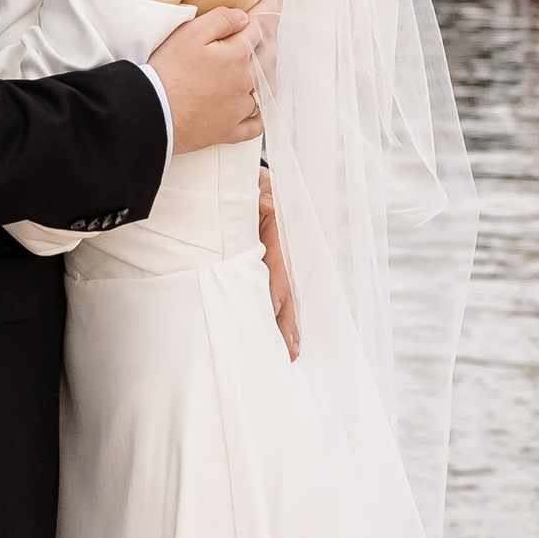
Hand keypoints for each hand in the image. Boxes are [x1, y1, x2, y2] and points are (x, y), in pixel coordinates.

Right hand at [149, 3, 260, 154]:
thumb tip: (243, 17)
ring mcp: (238, 109)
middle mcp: (243, 83)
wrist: (153, 114)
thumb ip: (219, 20)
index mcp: (236, 56)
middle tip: (269, 33)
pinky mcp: (228, 131)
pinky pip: (254, 125)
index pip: (257, 28)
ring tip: (267, 67)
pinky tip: (258, 110)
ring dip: (269, 75)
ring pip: (266, 90)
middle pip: (267, 59)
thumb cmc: (167, 73)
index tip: (269, 2)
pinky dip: (260, 116)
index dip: (264, 12)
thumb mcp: (189, 34)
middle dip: (270, 42)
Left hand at [259, 172, 299, 358]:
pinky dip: (279, 317)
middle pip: (284, 292)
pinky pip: (275, 295)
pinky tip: (283, 341)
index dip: (276, 290)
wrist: (251, 183)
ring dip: (286, 326)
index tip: (275, 310)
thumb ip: (260, 193)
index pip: (277, 268)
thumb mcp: (252, 185)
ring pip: (283, 299)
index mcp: (275, 236)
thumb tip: (266, 203)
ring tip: (289, 354)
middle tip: (288, 351)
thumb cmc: (249, 185)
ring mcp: (274, 263)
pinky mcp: (267, 269)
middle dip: (286, 322)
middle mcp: (279, 254)